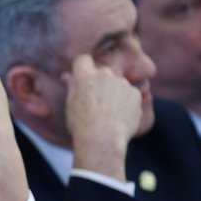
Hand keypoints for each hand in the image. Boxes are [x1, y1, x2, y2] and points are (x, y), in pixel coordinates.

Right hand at [63, 54, 139, 180]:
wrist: (103, 140)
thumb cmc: (81, 125)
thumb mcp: (71, 106)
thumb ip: (72, 87)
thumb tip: (66, 76)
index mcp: (85, 77)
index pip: (83, 60)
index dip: (82, 67)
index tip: (82, 77)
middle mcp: (104, 74)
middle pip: (102, 73)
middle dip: (100, 84)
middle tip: (96, 103)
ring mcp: (122, 83)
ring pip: (117, 85)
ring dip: (114, 94)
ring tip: (109, 115)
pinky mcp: (135, 93)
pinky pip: (130, 95)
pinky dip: (126, 104)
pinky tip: (120, 118)